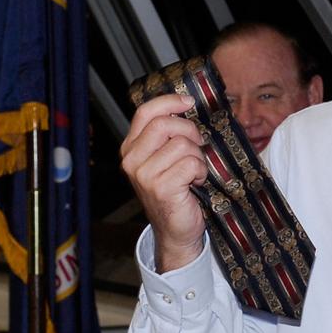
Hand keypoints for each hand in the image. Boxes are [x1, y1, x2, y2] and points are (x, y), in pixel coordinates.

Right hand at [119, 93, 207, 271]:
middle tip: (198, 147)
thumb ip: (169, 135)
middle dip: (190, 132)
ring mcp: (144, 174)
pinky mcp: (160, 187)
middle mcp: (132, 160)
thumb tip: (185, 105)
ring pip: (182, 144)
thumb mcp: (167, 159)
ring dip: (198, 157)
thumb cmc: (177, 191)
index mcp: (131, 148)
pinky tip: (195, 183)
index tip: (188, 101)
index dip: (169, 101)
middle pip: (165, 124)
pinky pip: (191, 163)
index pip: (145, 112)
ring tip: (193, 172)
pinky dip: (200, 171)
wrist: (177, 230)